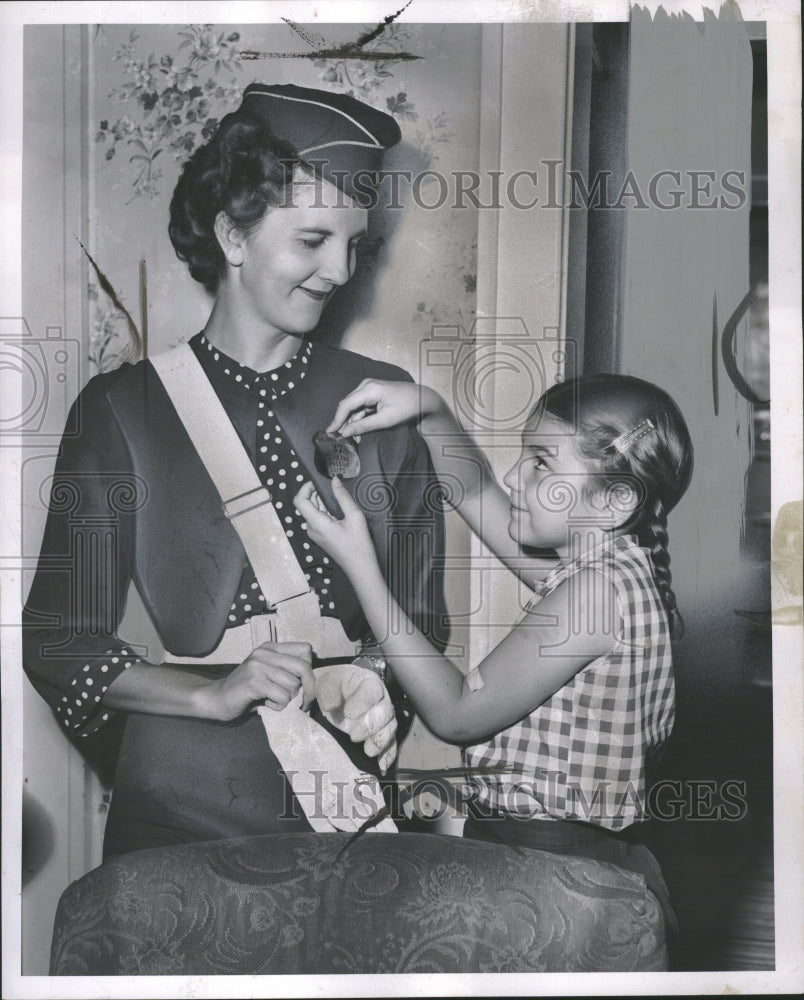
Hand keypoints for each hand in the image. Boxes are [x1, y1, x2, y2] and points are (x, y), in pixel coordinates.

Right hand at [205, 642, 314, 720]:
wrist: (217, 699)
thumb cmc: (247, 691)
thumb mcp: (269, 675)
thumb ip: (287, 671)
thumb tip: (314, 681)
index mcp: (271, 648)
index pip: (305, 649)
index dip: (310, 670)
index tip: (306, 685)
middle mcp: (265, 653)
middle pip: (303, 667)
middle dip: (309, 689)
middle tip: (304, 704)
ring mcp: (258, 665)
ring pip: (292, 685)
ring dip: (287, 699)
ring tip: (272, 699)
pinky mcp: (254, 681)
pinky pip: (281, 696)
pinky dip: (278, 705)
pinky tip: (266, 703)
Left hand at [294, 477, 376, 574]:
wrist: (361, 568)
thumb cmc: (359, 545)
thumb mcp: (355, 516)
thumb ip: (343, 496)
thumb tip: (334, 480)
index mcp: (316, 523)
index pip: (299, 500)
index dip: (306, 488)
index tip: (319, 482)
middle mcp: (311, 528)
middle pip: (306, 504)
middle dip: (316, 492)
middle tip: (333, 486)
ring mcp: (315, 533)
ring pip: (313, 511)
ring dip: (322, 501)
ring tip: (338, 496)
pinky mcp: (320, 536)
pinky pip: (318, 518)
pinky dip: (325, 510)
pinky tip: (339, 509)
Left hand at [315, 664, 397, 773]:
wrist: (337, 694)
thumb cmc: (334, 687)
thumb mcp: (327, 683)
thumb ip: (328, 691)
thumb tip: (330, 705)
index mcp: (369, 682)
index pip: (372, 691)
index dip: (363, 702)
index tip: (348, 714)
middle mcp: (381, 699)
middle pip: (385, 712)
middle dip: (371, 725)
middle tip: (353, 736)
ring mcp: (384, 718)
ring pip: (390, 728)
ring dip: (380, 741)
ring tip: (367, 751)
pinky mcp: (381, 734)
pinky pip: (391, 744)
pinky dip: (388, 755)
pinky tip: (382, 765)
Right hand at [327, 378, 441, 437]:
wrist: (422, 398)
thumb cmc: (406, 407)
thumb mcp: (385, 420)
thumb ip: (364, 426)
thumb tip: (345, 433)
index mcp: (369, 389)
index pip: (345, 405)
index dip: (336, 420)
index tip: (329, 433)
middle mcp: (366, 386)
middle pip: (347, 406)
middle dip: (343, 423)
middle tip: (339, 439)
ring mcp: (368, 388)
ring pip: (353, 408)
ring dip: (352, 423)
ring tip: (353, 440)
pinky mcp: (371, 393)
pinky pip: (360, 407)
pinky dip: (359, 419)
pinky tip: (359, 432)